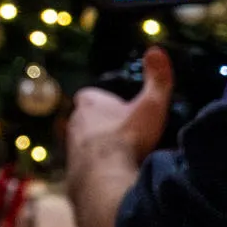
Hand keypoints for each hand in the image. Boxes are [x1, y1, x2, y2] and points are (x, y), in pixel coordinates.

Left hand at [69, 46, 173, 165]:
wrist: (104, 176)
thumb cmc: (128, 137)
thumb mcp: (150, 105)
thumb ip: (157, 80)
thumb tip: (156, 50)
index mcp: (89, 103)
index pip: (92, 96)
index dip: (106, 102)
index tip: (123, 110)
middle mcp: (73, 121)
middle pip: (87, 118)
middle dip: (102, 124)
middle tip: (125, 134)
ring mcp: (69, 146)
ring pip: (84, 141)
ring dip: (98, 145)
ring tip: (120, 155)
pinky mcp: (71, 168)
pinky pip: (84, 163)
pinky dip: (95, 165)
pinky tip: (110, 172)